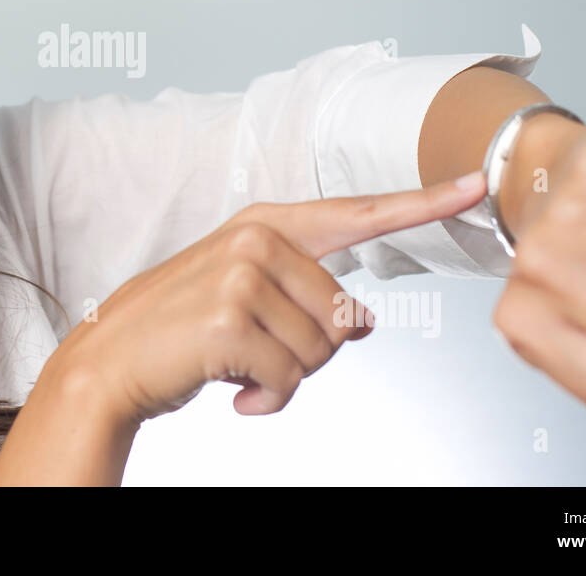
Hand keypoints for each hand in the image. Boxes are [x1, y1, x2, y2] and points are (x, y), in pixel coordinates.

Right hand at [54, 173, 489, 427]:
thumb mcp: (245, 297)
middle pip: (343, 316)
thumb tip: (363, 322)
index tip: (476, 184)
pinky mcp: (229, 318)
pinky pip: (289, 381)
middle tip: (254, 350)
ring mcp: (241, 274)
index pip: (360, 212)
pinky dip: (266, 401)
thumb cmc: (179, 328)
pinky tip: (232, 390)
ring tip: (236, 366)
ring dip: (285, 379)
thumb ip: (306, 296)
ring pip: (321, 352)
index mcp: (268, 223)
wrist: (109, 359)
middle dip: (309, 353)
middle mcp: (258, 238)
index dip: (424, 202)